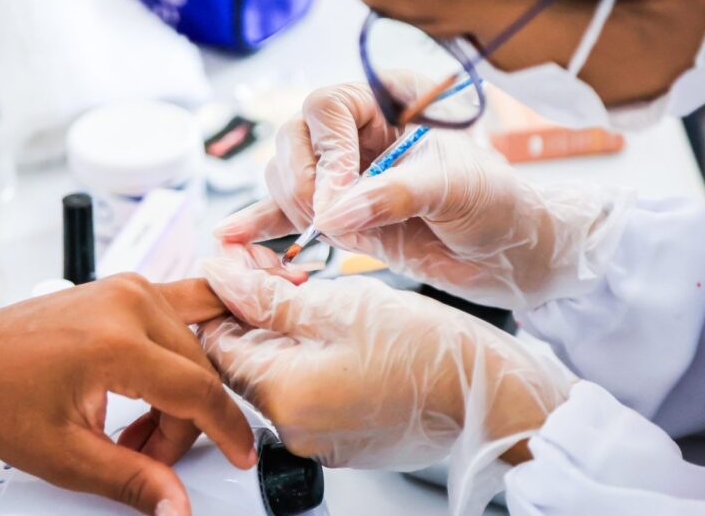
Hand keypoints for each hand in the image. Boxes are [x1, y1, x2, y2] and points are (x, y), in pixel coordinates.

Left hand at [0, 274, 251, 515]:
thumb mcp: (64, 456)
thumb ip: (131, 480)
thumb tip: (176, 504)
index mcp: (114, 342)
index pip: (197, 390)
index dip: (226, 430)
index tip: (241, 453)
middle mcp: (128, 304)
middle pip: (196, 373)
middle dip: (182, 424)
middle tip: (141, 454)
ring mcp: (129, 289)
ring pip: (192, 349)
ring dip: (178, 393)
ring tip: (135, 425)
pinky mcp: (127, 287)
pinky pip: (184, 309)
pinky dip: (188, 345)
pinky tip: (179, 369)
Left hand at [197, 254, 572, 472]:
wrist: (488, 393)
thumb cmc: (426, 347)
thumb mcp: (339, 304)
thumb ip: (269, 296)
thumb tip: (220, 276)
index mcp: (283, 394)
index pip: (216, 344)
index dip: (223, 297)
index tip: (243, 266)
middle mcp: (292, 428)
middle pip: (245, 360)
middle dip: (255, 310)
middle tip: (283, 271)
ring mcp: (317, 439)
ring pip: (276, 373)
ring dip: (283, 331)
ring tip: (313, 292)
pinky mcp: (341, 439)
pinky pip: (305, 392)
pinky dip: (309, 358)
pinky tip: (334, 328)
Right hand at [215, 80, 631, 309]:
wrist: (514, 255)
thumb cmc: (501, 206)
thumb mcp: (460, 190)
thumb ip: (397, 194)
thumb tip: (334, 213)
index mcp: (390, 103)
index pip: (329, 106)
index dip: (325, 150)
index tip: (338, 199)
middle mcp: (360, 134)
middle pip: (296, 140)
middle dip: (303, 182)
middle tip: (329, 222)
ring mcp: (346, 176)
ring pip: (287, 177)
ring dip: (290, 206)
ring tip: (316, 236)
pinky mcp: (340, 215)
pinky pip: (288, 214)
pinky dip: (261, 225)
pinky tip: (230, 238)